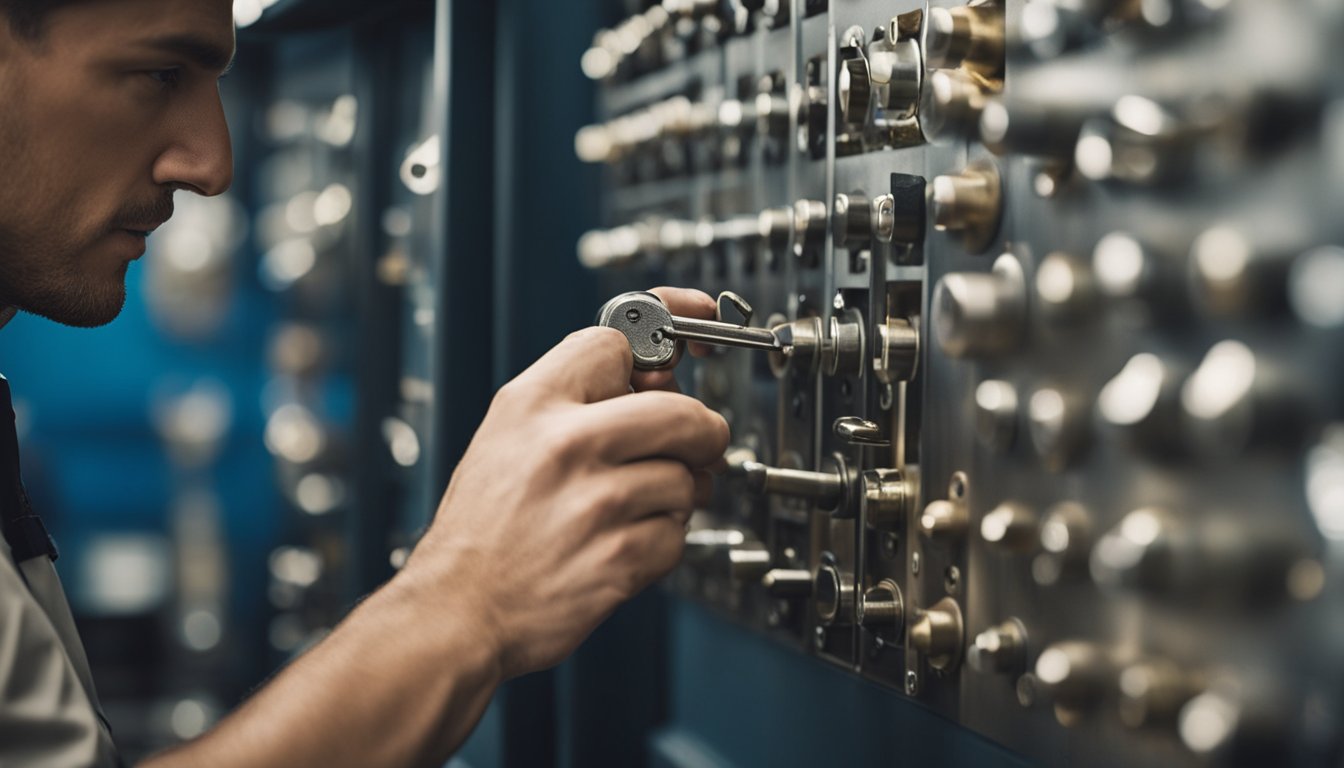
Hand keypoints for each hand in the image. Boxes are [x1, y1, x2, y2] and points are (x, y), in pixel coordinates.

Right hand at [402, 300, 728, 678]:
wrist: (458, 608)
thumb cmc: (485, 527)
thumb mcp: (508, 437)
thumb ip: (578, 400)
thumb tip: (661, 379)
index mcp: (532, 404)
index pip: (619, 343)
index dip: (663, 338)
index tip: (694, 333)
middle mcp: (565, 445)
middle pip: (682, 413)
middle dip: (700, 434)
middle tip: (693, 449)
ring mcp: (595, 503)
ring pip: (686, 479)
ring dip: (672, 499)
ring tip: (630, 510)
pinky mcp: (619, 558)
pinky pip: (677, 536)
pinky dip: (661, 545)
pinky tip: (621, 547)